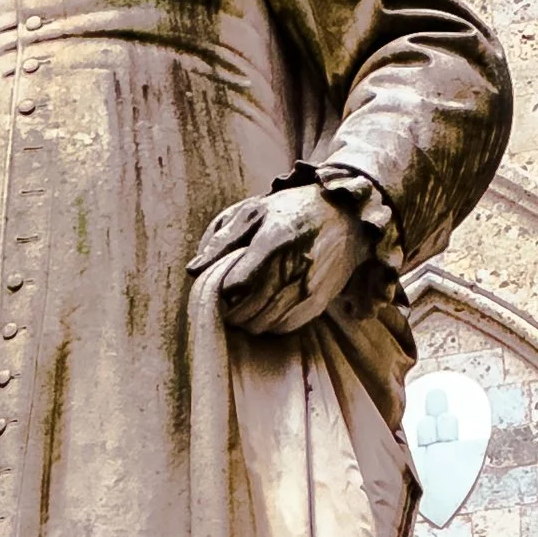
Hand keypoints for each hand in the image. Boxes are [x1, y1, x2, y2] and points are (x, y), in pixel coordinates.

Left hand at [190, 184, 372, 337]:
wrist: (344, 215)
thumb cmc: (289, 210)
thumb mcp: (251, 211)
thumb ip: (220, 239)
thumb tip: (194, 270)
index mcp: (274, 238)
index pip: (239, 279)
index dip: (222, 290)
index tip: (217, 288)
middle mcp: (295, 264)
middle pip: (252, 306)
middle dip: (231, 312)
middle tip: (223, 307)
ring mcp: (310, 285)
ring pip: (267, 322)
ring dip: (248, 322)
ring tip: (240, 312)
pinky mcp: (321, 299)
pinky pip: (288, 326)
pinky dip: (270, 326)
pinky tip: (263, 314)